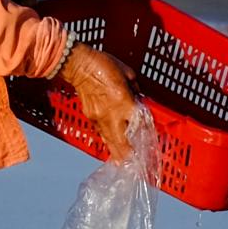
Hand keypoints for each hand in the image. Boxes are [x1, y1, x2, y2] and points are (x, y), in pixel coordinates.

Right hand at [59, 43, 142, 157]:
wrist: (79, 65)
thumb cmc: (104, 64)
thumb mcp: (127, 73)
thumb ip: (135, 88)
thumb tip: (138, 97)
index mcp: (124, 102)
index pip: (138, 125)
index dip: (144, 136)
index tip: (148, 145)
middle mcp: (112, 114)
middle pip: (122, 142)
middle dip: (128, 155)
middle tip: (135, 164)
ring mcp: (99, 117)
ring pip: (110, 141)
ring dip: (117, 151)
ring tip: (122, 162)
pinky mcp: (90, 116)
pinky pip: (101, 132)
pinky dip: (107, 140)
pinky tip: (110, 144)